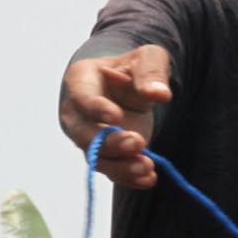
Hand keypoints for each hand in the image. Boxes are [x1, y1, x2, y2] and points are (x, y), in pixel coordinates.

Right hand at [58, 45, 173, 188]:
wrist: (128, 87)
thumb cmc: (133, 69)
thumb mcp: (147, 59)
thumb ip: (152, 72)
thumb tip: (159, 94)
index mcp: (81, 82)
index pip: (83, 99)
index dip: (96, 109)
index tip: (116, 117)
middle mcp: (77, 114)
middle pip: (85, 135)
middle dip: (110, 143)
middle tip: (138, 143)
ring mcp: (88, 138)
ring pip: (97, 159)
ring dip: (121, 167)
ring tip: (147, 167)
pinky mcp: (104, 155)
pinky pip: (111, 171)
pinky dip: (129, 178)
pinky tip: (148, 179)